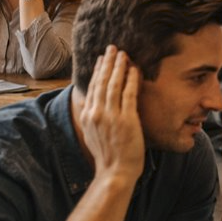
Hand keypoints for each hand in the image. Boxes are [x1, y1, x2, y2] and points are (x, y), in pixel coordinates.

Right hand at [80, 46, 144, 180]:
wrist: (115, 173)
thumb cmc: (107, 156)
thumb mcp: (91, 135)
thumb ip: (90, 118)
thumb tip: (88, 105)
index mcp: (87, 116)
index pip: (92, 87)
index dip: (97, 71)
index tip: (102, 59)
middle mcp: (96, 113)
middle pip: (101, 81)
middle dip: (107, 63)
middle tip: (112, 48)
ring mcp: (111, 116)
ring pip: (114, 84)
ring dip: (119, 66)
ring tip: (123, 53)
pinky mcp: (126, 120)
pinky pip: (129, 94)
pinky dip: (131, 79)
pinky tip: (134, 69)